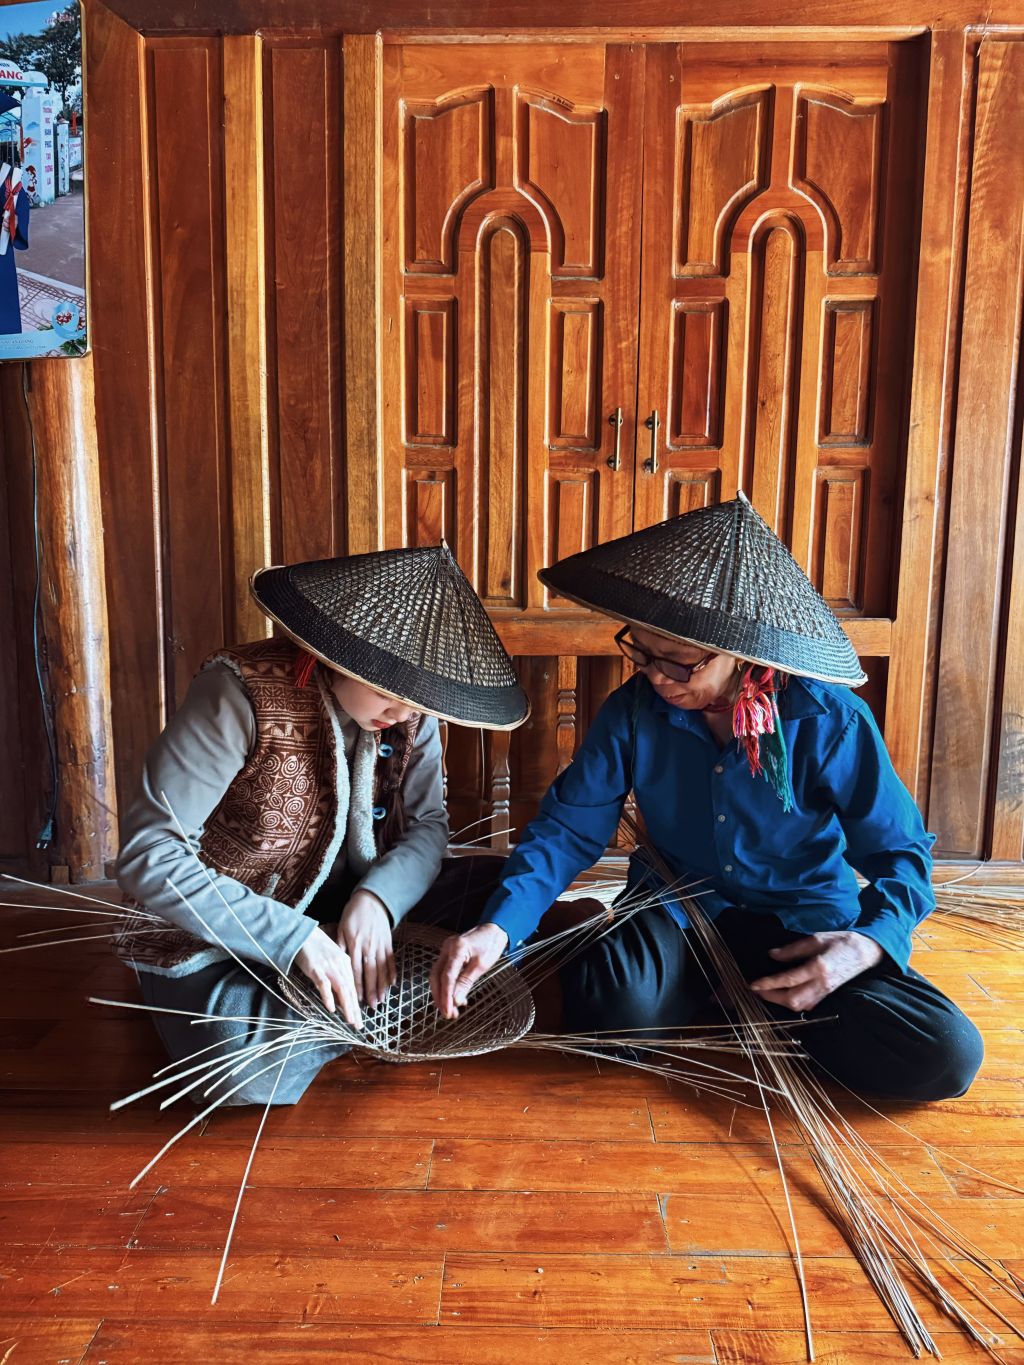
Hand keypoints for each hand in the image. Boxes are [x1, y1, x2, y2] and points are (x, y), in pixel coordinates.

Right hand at [294, 927, 362, 1027]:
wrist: (302, 933)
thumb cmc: (315, 947)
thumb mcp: (331, 959)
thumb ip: (337, 973)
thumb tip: (340, 994)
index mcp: (345, 963)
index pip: (353, 987)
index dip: (356, 1003)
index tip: (358, 1018)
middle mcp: (340, 965)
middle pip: (350, 990)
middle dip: (355, 1009)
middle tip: (358, 1025)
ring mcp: (329, 967)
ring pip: (342, 989)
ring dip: (347, 1006)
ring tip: (350, 1020)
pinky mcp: (316, 968)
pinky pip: (324, 985)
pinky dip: (328, 997)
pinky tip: (331, 1008)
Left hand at [339, 890, 394, 1007]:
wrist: (371, 900)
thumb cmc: (353, 914)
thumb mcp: (342, 928)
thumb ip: (340, 946)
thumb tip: (337, 962)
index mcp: (355, 944)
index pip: (355, 969)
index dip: (356, 985)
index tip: (356, 999)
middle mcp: (369, 947)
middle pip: (370, 972)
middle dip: (371, 990)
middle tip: (372, 1005)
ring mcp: (380, 945)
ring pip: (382, 969)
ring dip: (382, 985)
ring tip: (382, 999)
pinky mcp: (388, 942)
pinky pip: (391, 960)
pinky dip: (392, 972)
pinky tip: (392, 984)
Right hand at [429, 923, 508, 1019]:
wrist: (494, 929)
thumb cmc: (490, 944)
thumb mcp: (481, 965)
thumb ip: (466, 982)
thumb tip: (456, 1001)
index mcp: (456, 948)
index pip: (446, 976)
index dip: (445, 996)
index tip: (448, 1011)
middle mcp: (447, 948)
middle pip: (436, 977)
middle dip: (440, 997)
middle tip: (448, 1014)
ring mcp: (446, 951)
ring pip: (437, 976)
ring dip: (442, 994)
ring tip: (451, 1010)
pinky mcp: (448, 955)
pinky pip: (443, 973)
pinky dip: (447, 986)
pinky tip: (455, 998)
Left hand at [748, 930, 883, 1011]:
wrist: (866, 951)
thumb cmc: (841, 941)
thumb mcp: (816, 939)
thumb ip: (793, 949)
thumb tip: (772, 955)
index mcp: (819, 967)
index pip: (789, 979)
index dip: (769, 983)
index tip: (754, 984)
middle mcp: (822, 983)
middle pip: (793, 999)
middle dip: (772, 997)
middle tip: (756, 990)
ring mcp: (826, 991)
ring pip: (800, 1006)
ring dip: (780, 1002)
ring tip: (767, 993)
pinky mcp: (828, 994)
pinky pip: (808, 1005)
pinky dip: (793, 1004)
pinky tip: (784, 996)